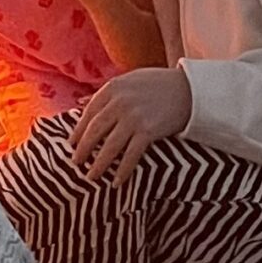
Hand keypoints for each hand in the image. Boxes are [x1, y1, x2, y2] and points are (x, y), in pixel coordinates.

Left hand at [67, 64, 191, 186]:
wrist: (190, 90)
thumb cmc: (158, 84)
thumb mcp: (128, 81)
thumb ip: (105, 93)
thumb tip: (80, 103)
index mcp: (112, 88)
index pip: (89, 112)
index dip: (78, 130)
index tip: (71, 144)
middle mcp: (119, 102)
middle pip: (95, 130)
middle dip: (83, 148)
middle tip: (75, 163)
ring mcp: (133, 117)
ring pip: (109, 145)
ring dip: (98, 164)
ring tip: (91, 176)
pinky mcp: (148, 130)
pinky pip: (131, 154)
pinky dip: (123, 170)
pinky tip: (116, 181)